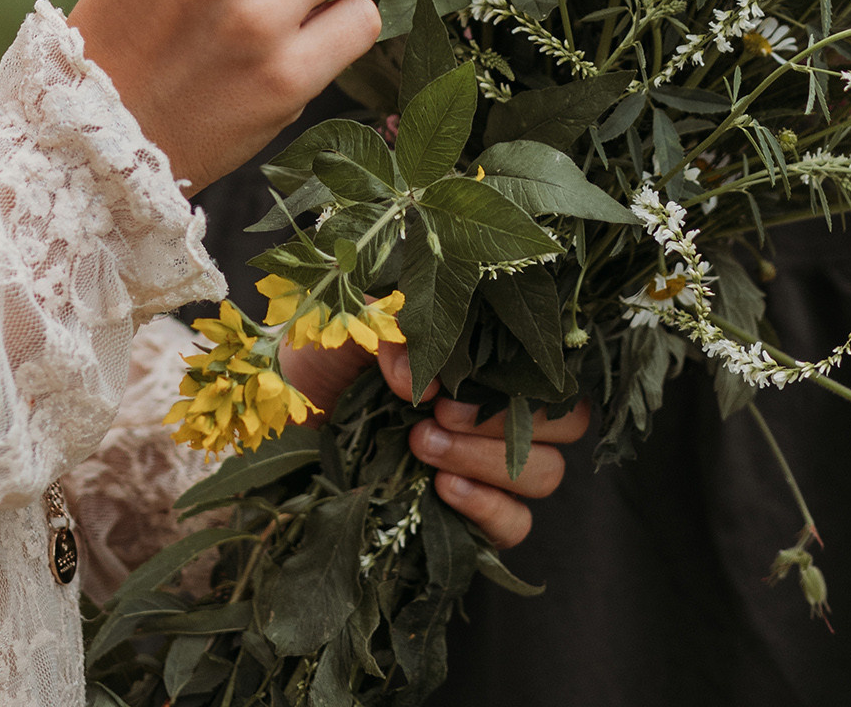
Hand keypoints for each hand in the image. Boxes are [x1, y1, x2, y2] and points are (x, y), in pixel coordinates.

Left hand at [276, 253, 588, 550]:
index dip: (516, 382)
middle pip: (564, 424)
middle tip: (437, 419)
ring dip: (486, 464)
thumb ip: (388, 331)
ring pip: (543, 473)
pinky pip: (517, 524)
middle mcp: (503, 408)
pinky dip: (488, 509)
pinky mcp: (476, 513)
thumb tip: (417, 379)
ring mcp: (493, 464)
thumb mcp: (352, 326)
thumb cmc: (328, 352)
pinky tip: (443, 491)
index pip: (549, 367)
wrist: (286, 408)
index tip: (450, 390)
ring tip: (423, 447)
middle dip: (502, 424)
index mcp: (489, 353)